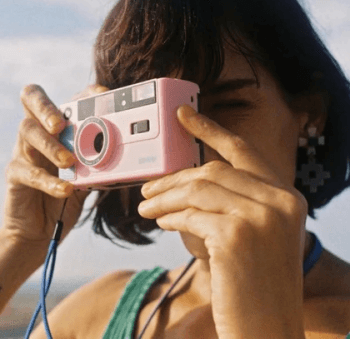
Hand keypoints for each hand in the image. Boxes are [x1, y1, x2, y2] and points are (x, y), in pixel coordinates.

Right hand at [3, 84, 108, 248]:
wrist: (40, 228)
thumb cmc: (66, 195)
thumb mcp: (88, 174)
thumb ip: (101, 161)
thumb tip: (131, 152)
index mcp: (57, 127)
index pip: (66, 98)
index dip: (82, 92)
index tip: (103, 95)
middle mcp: (38, 132)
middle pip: (31, 100)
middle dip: (48, 108)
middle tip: (61, 124)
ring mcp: (23, 151)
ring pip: (28, 132)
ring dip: (51, 145)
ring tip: (69, 160)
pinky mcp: (15, 175)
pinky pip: (28, 172)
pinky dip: (49, 180)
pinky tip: (65, 189)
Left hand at [138, 105, 307, 338]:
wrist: (267, 330)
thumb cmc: (255, 284)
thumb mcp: (254, 234)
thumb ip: (232, 202)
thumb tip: (189, 180)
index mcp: (286, 196)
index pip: (243, 151)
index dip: (211, 130)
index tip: (184, 116)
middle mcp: (280, 201)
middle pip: (213, 170)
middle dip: (174, 177)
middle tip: (149, 189)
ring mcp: (261, 217)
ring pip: (198, 189)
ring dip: (165, 198)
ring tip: (147, 207)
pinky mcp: (237, 236)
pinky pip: (191, 214)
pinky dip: (170, 216)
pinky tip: (161, 222)